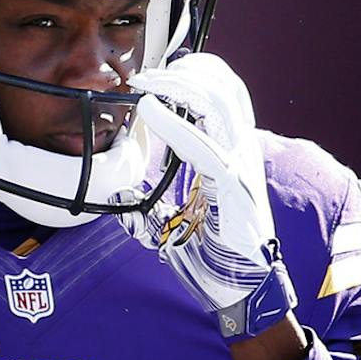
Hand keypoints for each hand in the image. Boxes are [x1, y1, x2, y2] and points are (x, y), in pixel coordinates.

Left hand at [120, 53, 296, 339]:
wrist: (237, 290)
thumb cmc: (207, 253)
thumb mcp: (173, 212)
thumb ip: (154, 189)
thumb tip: (119, 182)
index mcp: (232, 152)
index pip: (226, 94)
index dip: (199, 72)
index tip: (162, 68)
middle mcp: (242, 152)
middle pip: (226, 88)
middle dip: (187, 70)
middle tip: (146, 70)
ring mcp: (241, 168)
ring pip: (220, 105)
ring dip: (180, 86)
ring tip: (146, 81)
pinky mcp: (233, 189)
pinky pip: (205, 147)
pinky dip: (175, 124)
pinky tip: (149, 110)